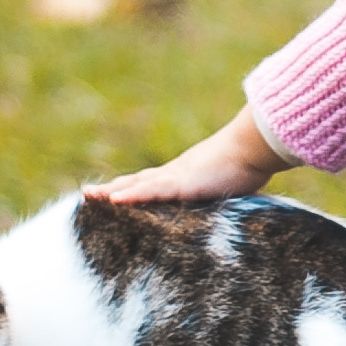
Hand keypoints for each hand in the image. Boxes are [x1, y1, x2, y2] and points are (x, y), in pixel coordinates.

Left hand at [84, 109, 287, 204]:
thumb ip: (225, 191)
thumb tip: (232, 197)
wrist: (255, 146)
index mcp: (187, 173)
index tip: (116, 192)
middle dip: (114, 187)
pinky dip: (131, 195)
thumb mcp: (233, 183)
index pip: (154, 181)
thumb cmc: (251, 163)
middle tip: (90, 193)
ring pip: (137, 184)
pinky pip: (151, 191)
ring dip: (112, 190)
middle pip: (138, 180)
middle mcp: (177, 172)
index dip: (134, 186)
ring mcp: (177, 176)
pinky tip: (113, 199)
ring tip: (90, 195)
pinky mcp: (182, 183)